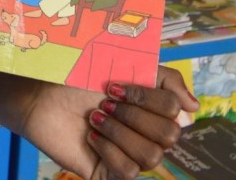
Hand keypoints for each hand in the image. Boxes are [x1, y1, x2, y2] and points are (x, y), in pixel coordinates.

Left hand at [19, 67, 196, 179]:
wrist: (40, 96)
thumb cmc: (78, 79)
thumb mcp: (122, 66)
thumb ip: (165, 79)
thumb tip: (195, 108)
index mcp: (154, 109)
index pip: (175, 110)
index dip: (146, 97)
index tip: (114, 85)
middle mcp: (148, 135)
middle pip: (169, 135)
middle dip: (133, 115)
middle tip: (104, 103)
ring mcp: (131, 156)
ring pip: (151, 156)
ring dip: (119, 132)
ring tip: (95, 118)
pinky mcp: (110, 173)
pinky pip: (128, 172)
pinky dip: (109, 150)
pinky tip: (91, 137)